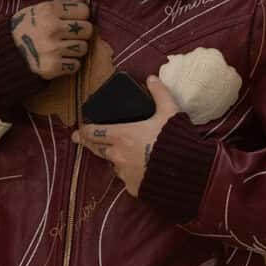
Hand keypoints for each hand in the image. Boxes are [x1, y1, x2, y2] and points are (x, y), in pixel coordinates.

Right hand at [11, 0, 92, 81]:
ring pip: (83, 48)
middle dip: (80, 33)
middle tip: (69, 36)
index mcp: (49, 10)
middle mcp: (52, 28)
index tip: (73, 20)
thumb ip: (60, 6)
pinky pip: (75, 65)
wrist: (4, 52)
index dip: (81, 16)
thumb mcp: (37, 10)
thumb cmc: (24, 28)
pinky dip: (70, 64)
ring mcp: (53, 48)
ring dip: (75, 50)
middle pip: (87, 30)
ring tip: (63, 48)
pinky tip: (59, 59)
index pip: (84, 10)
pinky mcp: (52, 67)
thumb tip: (82, 1)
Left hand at [74, 74, 178, 195]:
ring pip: (113, 164)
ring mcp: (124, 173)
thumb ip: (159, 94)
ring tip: (122, 154)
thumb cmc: (175, 140)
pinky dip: (130, 173)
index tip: (79, 131)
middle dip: (90, 144)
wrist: (186, 171)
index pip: (93, 133)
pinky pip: (127, 179)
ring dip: (114, 159)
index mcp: (122, 135)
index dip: (84, 131)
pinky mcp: (133, 187)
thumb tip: (151, 78)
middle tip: (84, 140)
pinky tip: (139, 169)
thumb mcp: (169, 112)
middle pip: (97, 149)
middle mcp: (118, 155)